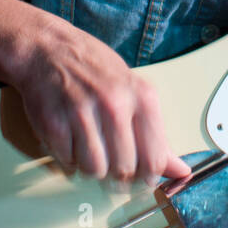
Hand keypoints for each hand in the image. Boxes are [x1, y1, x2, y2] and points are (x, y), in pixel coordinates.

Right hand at [12, 16, 191, 185]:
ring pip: (95, 170)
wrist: (47, 48)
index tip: (140, 179)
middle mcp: (114, 104)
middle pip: (124, 169)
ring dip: (91, 168)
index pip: (154, 159)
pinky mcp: (53, 122)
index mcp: (142, 97)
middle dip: (117, 176)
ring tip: (89, 149)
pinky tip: (70, 140)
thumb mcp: (134, 92)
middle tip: (111, 165)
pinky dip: (68, 158)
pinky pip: (67, 161)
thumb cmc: (93, 69)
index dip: (147, 178)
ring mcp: (82, 113)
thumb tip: (180, 170)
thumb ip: (156, 134)